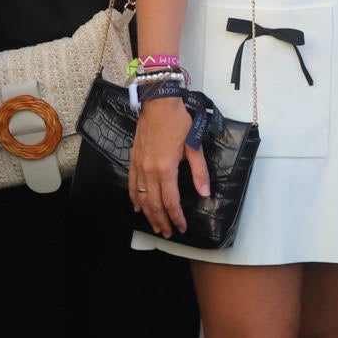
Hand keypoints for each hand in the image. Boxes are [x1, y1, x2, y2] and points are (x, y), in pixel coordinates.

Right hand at [129, 96, 205, 238]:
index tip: (182, 228)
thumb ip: (199, 172)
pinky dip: (134, 198)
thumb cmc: (178, 122)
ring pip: (140, 197)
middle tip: (168, 233)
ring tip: (155, 225)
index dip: (176, 217)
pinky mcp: (134, 159)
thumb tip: (205, 193)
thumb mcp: (194, 146)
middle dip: (161, 221)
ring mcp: (139, 166)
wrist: (158, 103)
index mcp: (165, 169)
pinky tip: (137, 206)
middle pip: (153, 204)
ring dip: (148, 214)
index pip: (170, 201)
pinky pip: (131, 184)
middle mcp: (149, 171)